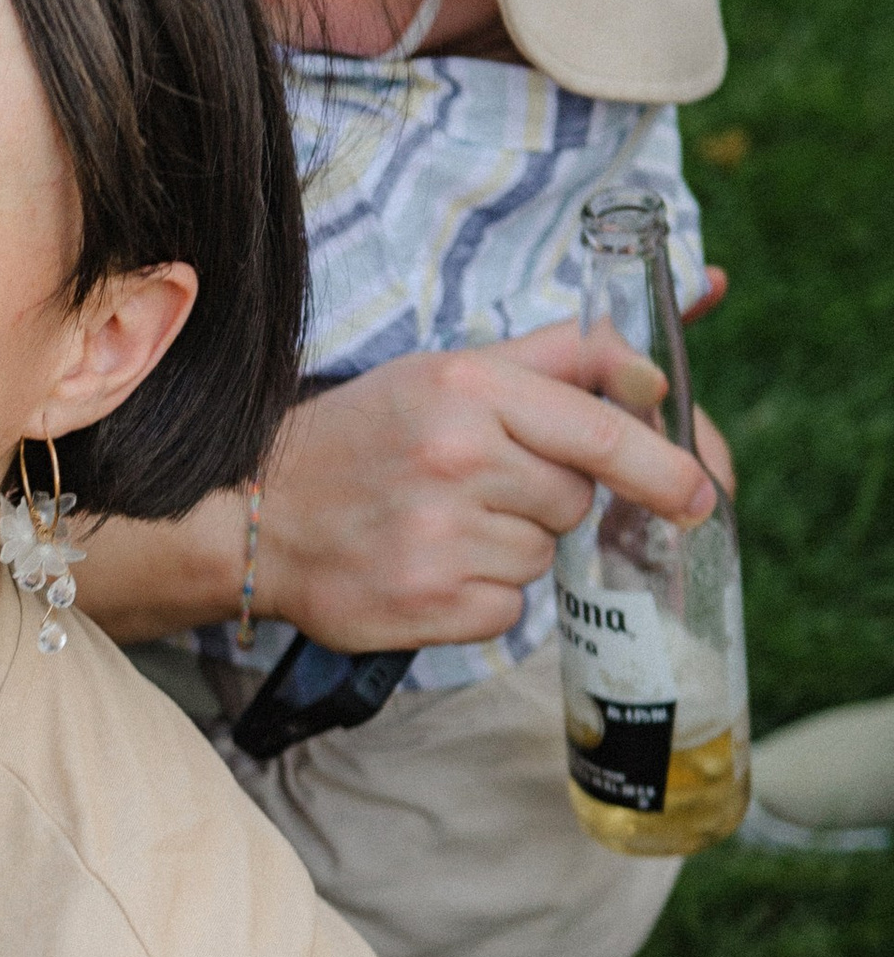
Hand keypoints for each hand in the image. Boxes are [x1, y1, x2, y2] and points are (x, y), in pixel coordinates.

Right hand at [260, 323, 718, 650]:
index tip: (702, 494)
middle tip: (478, 487)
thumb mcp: (448, 371)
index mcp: (468, 389)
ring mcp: (439, 538)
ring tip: (441, 526)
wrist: (254, 515)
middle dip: (547, 497)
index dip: (662, 464)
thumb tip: (672, 346)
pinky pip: (508, 610)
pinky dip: (480, 597)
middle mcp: (456, 459)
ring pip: (543, 557)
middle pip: (575, 499)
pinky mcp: (428, 605)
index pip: (599, 429)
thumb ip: (559, 356)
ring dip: (509, 548)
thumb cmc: (364, 438)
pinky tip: (430, 569)